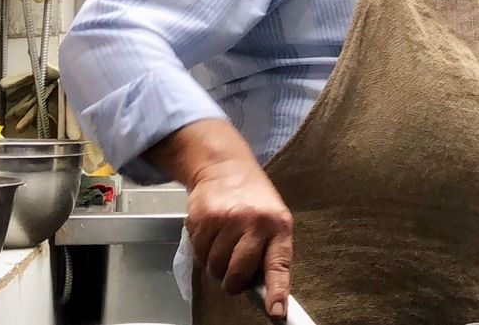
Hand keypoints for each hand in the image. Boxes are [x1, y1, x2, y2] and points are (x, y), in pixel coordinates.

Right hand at [186, 156, 293, 316]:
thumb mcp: (273, 220)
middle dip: (232, 281)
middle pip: (237, 274)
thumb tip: (264, 291)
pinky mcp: (204, 219)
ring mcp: (228, 220)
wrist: (226, 168)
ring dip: (216, 264)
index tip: (276, 313)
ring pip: (215, 267)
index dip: (277, 291)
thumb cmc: (254, 201)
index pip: (279, 264)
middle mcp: (255, 223)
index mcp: (279, 225)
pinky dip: (202, 250)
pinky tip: (211, 233)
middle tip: (233, 272)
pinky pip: (199, 253)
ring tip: (223, 243)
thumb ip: (269, 251)